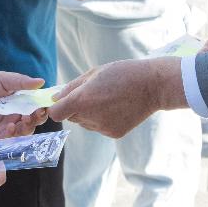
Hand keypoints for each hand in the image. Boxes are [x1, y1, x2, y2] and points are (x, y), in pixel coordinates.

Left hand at [0, 72, 48, 139]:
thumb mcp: (1, 79)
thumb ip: (20, 82)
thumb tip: (41, 81)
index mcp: (20, 100)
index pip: (37, 106)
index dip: (43, 106)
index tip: (45, 105)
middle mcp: (16, 115)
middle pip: (34, 121)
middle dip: (38, 119)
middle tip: (36, 114)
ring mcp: (7, 126)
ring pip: (25, 132)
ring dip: (27, 127)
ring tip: (23, 120)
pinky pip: (9, 139)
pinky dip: (12, 134)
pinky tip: (10, 127)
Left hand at [48, 57, 182, 137]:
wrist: (152, 86)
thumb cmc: (122, 73)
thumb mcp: (94, 73)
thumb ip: (71, 87)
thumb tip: (55, 98)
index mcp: (82, 100)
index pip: (56, 113)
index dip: (56, 107)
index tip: (62, 101)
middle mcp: (90, 117)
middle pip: (71, 117)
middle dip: (75, 107)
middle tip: (92, 94)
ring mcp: (102, 127)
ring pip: (85, 123)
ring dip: (89, 114)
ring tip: (107, 99)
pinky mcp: (113, 133)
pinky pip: (99, 127)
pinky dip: (102, 119)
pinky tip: (116, 107)